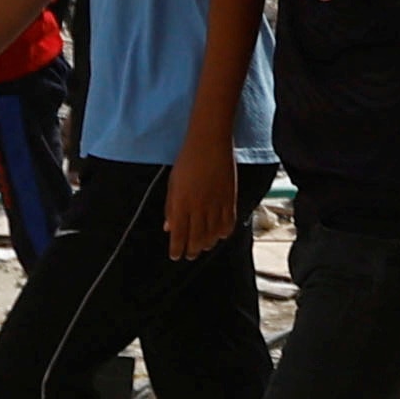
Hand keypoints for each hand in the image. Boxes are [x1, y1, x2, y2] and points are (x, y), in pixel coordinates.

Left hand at [164, 131, 238, 259]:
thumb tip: (168, 227)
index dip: (177, 249)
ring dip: (207, 244)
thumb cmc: (187, 160)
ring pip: (213, 235)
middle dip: (191, 250)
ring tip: (203, 247)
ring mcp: (216, 204)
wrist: (210, 142)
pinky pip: (229, 223)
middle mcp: (199, 207)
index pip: (178, 235)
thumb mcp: (172, 183)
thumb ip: (170, 207)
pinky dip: (224, 233)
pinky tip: (219, 235)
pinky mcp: (230, 199)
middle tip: (189, 255)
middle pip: (196, 239)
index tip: (175, 256)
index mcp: (181, 203)